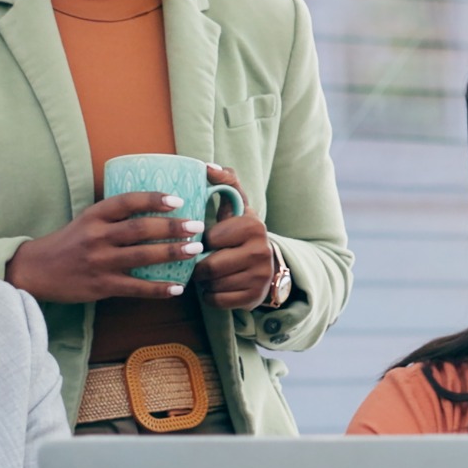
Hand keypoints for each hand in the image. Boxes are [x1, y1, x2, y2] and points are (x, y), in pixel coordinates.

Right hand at [5, 192, 204, 303]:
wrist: (36, 270)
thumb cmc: (68, 243)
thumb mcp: (86, 220)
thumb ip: (114, 216)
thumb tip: (155, 209)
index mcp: (94, 215)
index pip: (128, 201)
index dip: (154, 198)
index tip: (178, 200)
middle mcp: (97, 236)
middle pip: (141, 228)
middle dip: (173, 227)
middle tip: (197, 227)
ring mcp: (100, 261)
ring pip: (143, 256)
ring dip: (172, 253)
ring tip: (195, 250)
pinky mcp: (102, 285)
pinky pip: (136, 287)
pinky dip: (158, 289)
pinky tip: (177, 288)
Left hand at [188, 164, 277, 309]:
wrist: (266, 266)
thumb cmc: (240, 233)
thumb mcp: (237, 207)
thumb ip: (225, 183)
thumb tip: (207, 167)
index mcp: (253, 225)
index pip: (210, 238)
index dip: (203, 241)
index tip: (210, 241)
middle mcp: (261, 250)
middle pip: (209, 266)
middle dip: (200, 265)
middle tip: (204, 261)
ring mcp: (260, 276)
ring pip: (212, 284)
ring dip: (206, 281)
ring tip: (213, 274)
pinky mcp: (254, 297)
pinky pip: (217, 300)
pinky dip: (211, 295)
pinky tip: (219, 287)